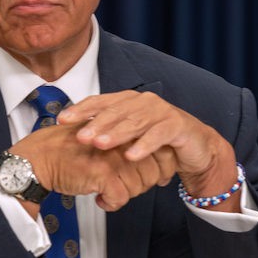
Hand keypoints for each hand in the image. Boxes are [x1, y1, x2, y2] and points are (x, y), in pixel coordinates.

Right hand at [9, 122, 175, 211]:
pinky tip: (100, 198)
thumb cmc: (67, 149)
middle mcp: (121, 139)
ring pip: (139, 186)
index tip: (152, 176)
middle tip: (125, 187)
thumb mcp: (102, 137)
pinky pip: (122, 198)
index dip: (160, 168)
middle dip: (143, 185)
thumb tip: (149, 158)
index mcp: (122, 129)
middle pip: (153, 171)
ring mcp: (113, 155)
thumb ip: (125, 142)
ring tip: (109, 190)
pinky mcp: (103, 173)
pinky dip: (112, 203)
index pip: (160, 150)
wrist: (40, 157)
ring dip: (126, 194)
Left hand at [57, 90, 240, 211]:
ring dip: (116, 133)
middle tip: (80, 136)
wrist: (196, 148)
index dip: (80, 110)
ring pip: (134, 121)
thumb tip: (71, 140)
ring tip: (100, 144)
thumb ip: (106, 134)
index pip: (100, 102)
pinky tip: (131, 156)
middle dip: (95, 123)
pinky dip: (144, 145)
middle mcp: (142, 101)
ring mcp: (161, 111)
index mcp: (127, 101)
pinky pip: (158, 135)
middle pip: (115, 111)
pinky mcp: (177, 125)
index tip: (61, 120)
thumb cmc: (157, 141)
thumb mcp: (129, 137)